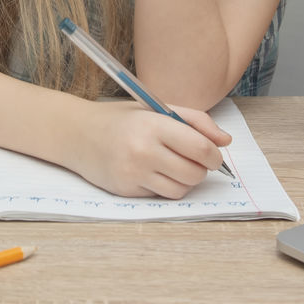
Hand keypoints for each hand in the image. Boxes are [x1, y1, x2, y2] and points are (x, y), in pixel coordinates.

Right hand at [68, 101, 232, 197]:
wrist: (78, 134)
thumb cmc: (122, 119)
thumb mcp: (156, 108)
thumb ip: (195, 121)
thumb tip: (225, 141)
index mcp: (153, 124)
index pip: (200, 148)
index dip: (215, 156)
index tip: (215, 156)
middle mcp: (143, 151)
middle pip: (194, 173)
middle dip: (202, 169)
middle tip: (195, 161)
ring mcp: (133, 173)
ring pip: (180, 189)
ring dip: (185, 181)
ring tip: (175, 166)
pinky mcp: (126, 190)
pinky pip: (161, 195)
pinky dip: (165, 186)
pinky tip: (153, 171)